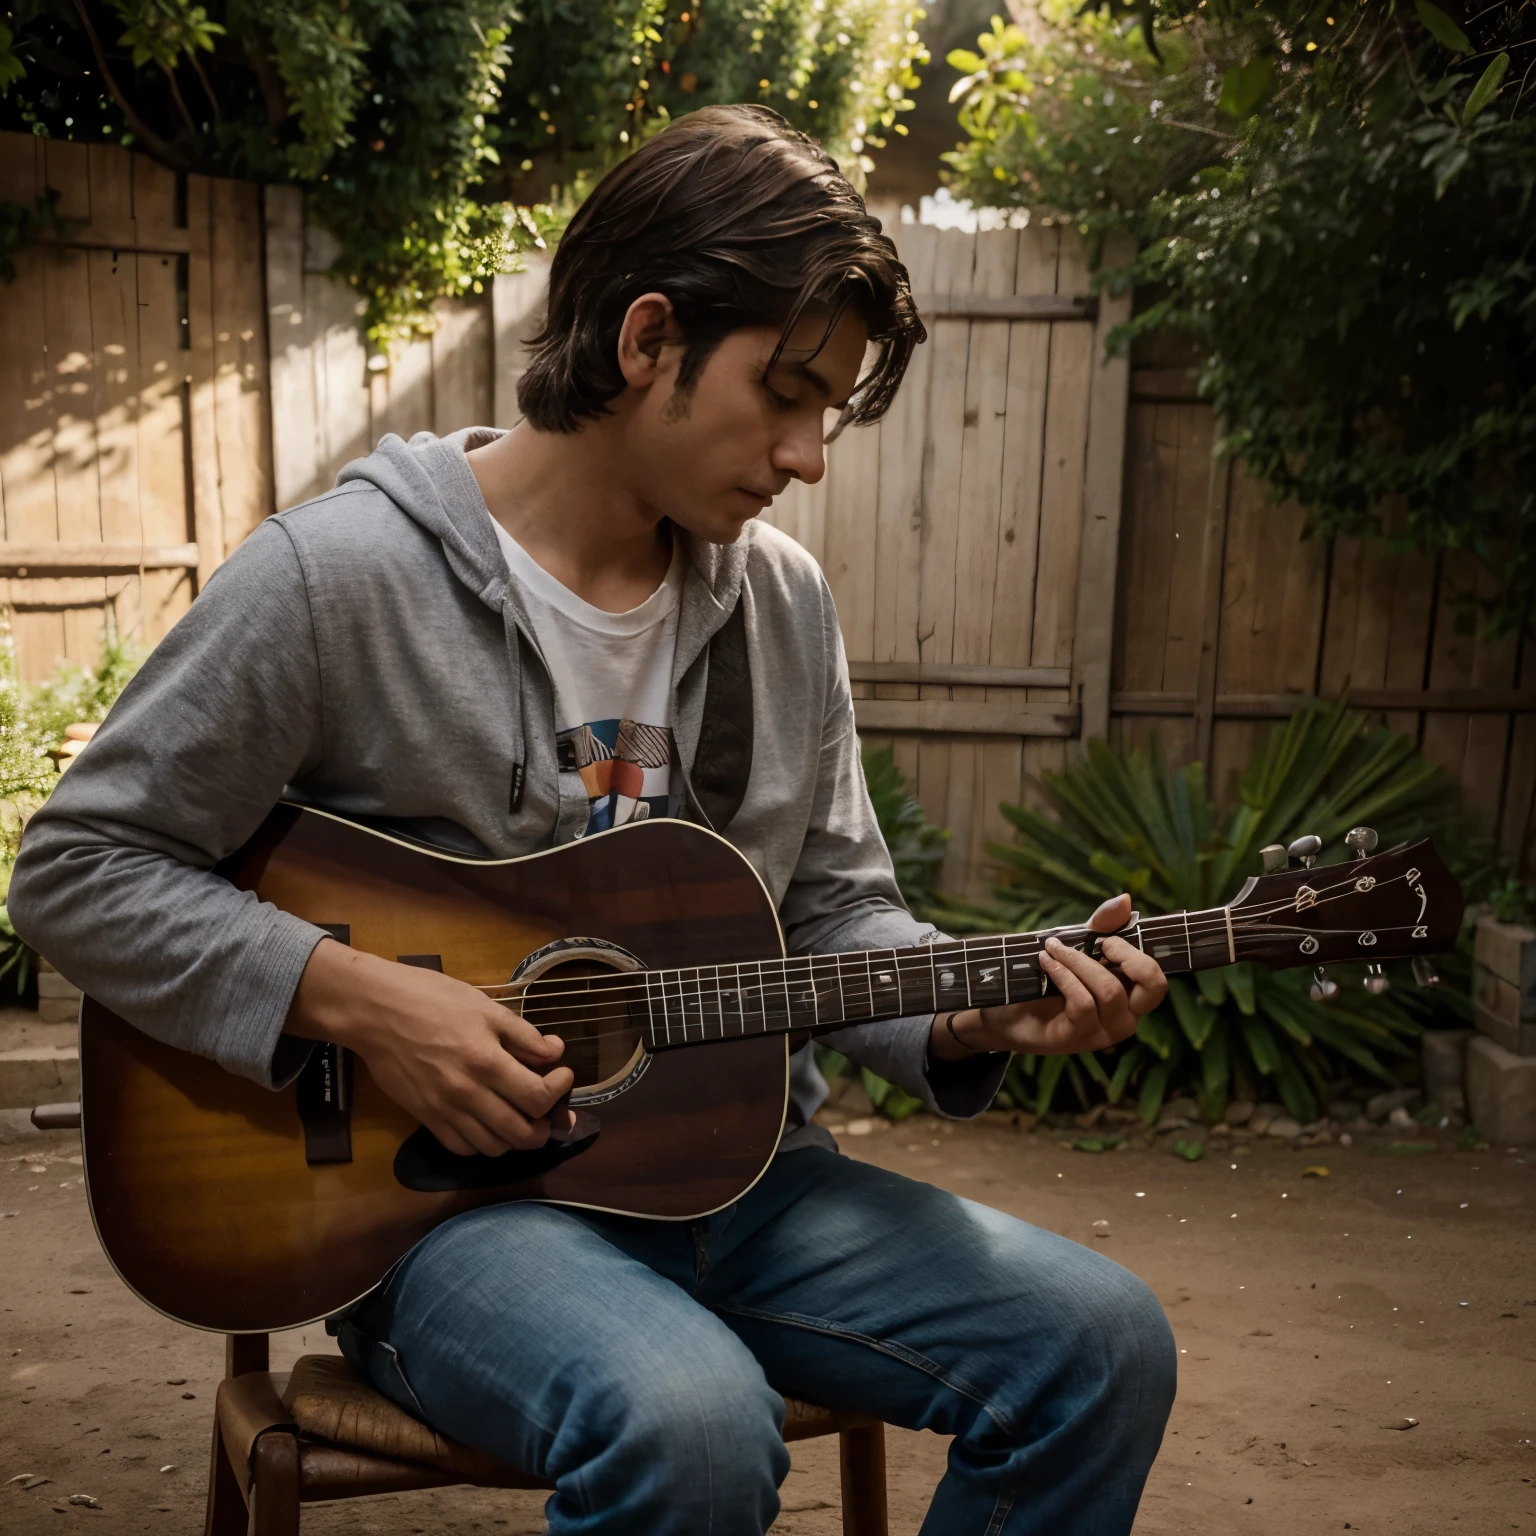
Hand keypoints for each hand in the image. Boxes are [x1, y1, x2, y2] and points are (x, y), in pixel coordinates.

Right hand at [285, 938, 576, 1156]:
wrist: (375, 1011)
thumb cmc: (431, 999)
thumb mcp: (484, 1007)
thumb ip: (522, 1035)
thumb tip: (554, 1053)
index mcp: (486, 1061)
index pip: (537, 1097)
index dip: (559, 1090)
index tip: (563, 1074)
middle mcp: (467, 1094)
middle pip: (521, 1133)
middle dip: (546, 1126)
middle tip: (551, 1108)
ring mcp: (444, 1110)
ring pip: (493, 1147)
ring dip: (516, 1137)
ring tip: (522, 1117)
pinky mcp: (424, 1118)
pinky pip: (461, 1147)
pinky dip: (482, 1142)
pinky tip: (488, 1122)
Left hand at [928, 894, 1166, 1061]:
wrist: (1003, 1011)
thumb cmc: (1045, 978)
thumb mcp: (1075, 947)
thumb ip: (1101, 927)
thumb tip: (1126, 899)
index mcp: (1129, 996)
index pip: (1157, 979)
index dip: (1138, 953)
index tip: (1106, 939)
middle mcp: (1124, 1017)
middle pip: (1153, 986)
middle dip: (1128, 956)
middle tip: (1100, 943)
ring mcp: (1103, 1032)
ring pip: (1110, 990)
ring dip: (1079, 961)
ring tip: (1052, 949)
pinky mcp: (1077, 1038)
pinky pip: (1083, 1002)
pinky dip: (1064, 976)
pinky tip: (1046, 963)